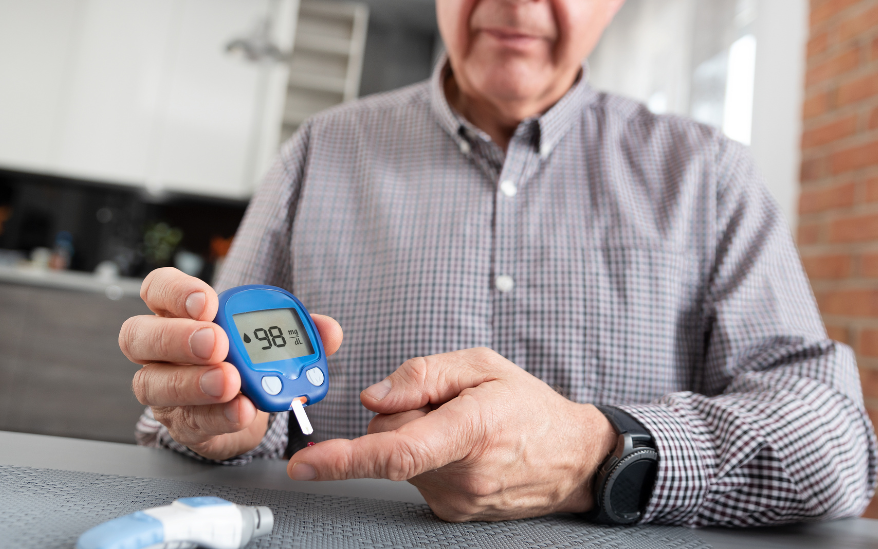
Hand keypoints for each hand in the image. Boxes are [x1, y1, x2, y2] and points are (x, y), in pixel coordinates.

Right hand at [119, 268, 341, 460]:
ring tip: (230, 383)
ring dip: (195, 383)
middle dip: (179, 338)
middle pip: (140, 336)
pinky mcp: (178, 424)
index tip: (208, 302)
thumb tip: (329, 330)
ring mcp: (161, 388)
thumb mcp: (272, 340)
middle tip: (217, 343)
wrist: (242, 410)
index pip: (158, 288)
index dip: (177, 292)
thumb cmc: (246, 361)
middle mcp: (158, 349)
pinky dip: (219, 416)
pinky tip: (243, 411)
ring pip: (154, 383)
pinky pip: (189, 420)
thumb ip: (299, 331)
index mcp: (179, 313)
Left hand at [285, 348, 615, 520]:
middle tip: (444, 404)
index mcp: (470, 430)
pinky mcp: (451, 512)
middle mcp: (461, 474)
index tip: (305, 465)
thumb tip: (373, 398)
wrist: (572, 459)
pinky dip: (427, 458)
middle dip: (400, 416)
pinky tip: (463, 450)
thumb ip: (423, 375)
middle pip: (389, 441)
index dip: (344, 459)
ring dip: (417, 438)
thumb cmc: (529, 407)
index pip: (397, 451)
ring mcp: (456, 500)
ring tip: (463, 429)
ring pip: (399, 460)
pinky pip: (414, 476)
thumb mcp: (483, 366)